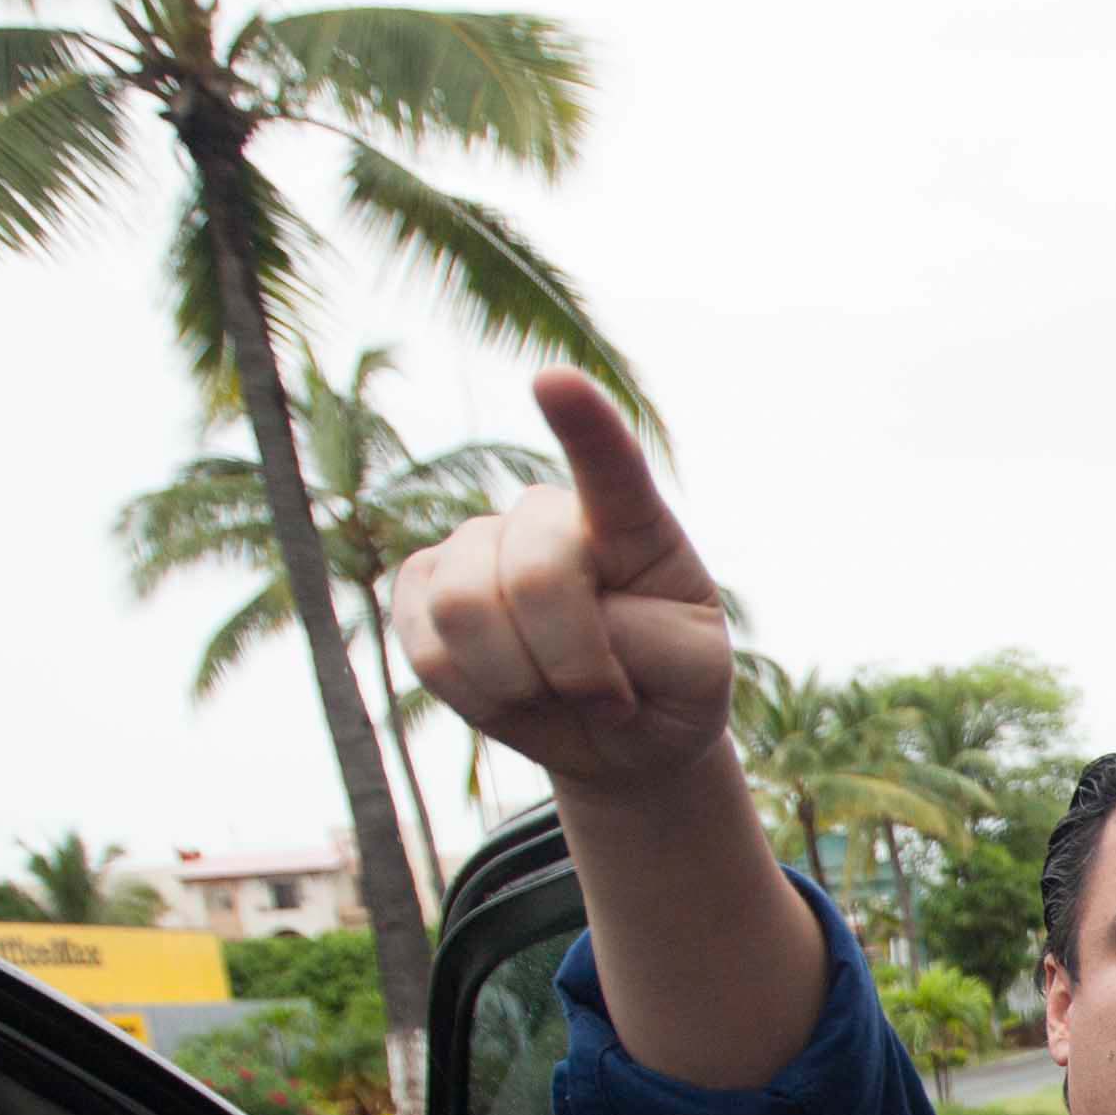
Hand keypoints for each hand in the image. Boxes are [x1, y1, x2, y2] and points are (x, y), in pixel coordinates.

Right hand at [385, 373, 736, 793]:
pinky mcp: (421, 591)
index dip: (583, 424)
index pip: (610, 467)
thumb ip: (646, 642)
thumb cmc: (668, 686)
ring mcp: (476, 547)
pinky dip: (478, 700)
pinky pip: (427, 652)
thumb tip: (563, 622)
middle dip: (574, 661)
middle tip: (612, 697)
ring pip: (463, 610)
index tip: (554, 383)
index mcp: (630, 523)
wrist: (622, 731)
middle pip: (534, 573)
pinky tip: (515, 694)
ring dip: (521, 684)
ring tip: (560, 693)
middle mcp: (546, 518)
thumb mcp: (694, 674)